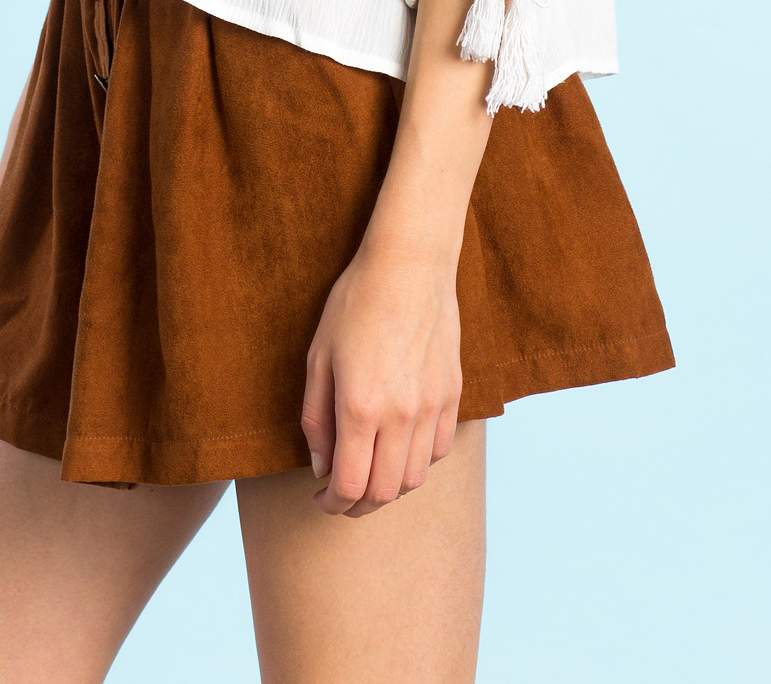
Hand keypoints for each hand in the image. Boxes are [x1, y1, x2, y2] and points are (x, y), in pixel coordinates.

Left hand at [300, 234, 463, 515]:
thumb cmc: (356, 303)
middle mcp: (401, 415)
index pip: (349, 486)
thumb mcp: (318, 356)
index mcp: (360, 406)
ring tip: (370, 472)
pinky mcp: (454, 394)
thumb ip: (316, 418)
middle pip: (384, 493)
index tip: (320, 500)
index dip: (331, 504)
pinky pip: (439, 450)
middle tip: (341, 496)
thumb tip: (320, 467)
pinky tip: (400, 447)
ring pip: (416, 478)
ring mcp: (432, 406)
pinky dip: (418, 462)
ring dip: (389, 488)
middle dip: (357, 505)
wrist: (410, 264)